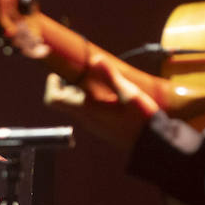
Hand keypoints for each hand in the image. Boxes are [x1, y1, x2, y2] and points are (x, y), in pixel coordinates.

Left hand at [44, 52, 159, 151]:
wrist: (152, 144)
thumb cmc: (141, 119)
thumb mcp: (129, 94)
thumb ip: (111, 77)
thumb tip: (95, 59)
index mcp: (87, 109)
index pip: (53, 99)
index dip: (52, 85)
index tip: (61, 73)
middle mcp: (86, 119)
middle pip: (65, 100)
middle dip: (70, 83)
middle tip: (86, 71)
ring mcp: (94, 124)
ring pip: (78, 105)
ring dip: (83, 91)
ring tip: (101, 79)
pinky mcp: (103, 127)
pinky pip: (90, 111)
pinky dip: (93, 99)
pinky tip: (111, 94)